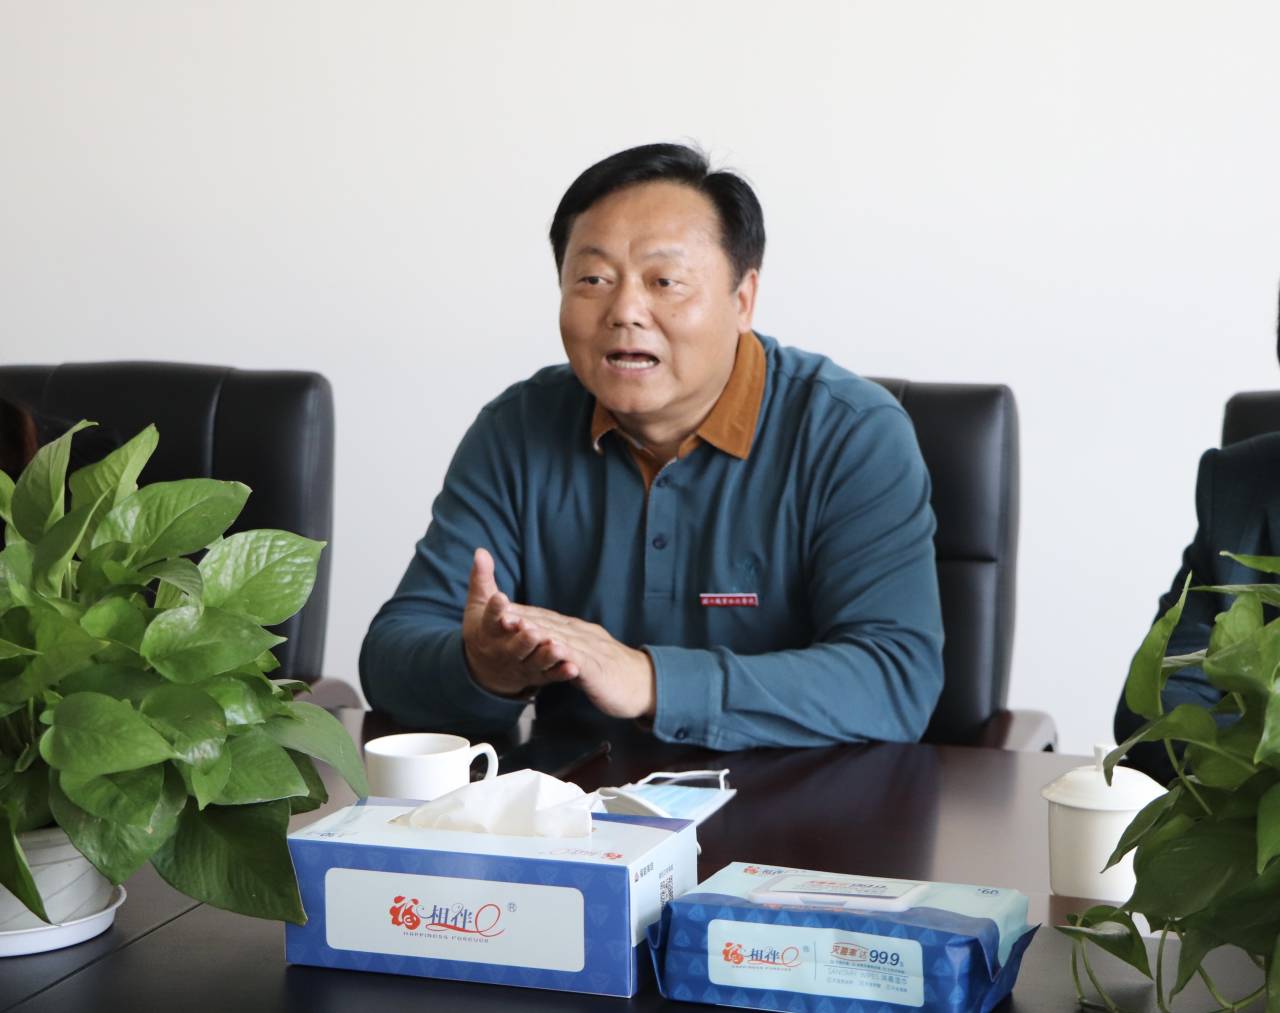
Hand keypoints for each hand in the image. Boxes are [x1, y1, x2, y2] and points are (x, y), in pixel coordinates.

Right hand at [461, 548, 577, 697]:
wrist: (486, 666)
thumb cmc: (486, 627)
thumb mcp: (479, 603)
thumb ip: (482, 578)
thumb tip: (481, 551)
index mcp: (488, 631)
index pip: (490, 619)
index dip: (495, 609)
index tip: (500, 597)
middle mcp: (503, 651)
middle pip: (513, 646)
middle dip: (523, 639)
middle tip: (532, 631)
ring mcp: (520, 665)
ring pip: (533, 662)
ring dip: (545, 656)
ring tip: (557, 648)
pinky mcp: (536, 675)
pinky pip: (549, 676)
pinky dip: (560, 673)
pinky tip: (573, 667)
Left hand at [506, 603, 656, 719]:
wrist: (643, 684)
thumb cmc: (611, 672)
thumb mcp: (580, 655)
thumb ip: (562, 647)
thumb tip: (542, 639)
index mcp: (575, 632)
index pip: (544, 619)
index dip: (521, 611)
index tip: (496, 605)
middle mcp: (580, 635)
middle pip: (547, 623)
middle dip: (522, 615)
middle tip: (497, 608)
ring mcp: (589, 649)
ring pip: (559, 636)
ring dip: (536, 628)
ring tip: (515, 622)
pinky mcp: (597, 668)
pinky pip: (579, 658)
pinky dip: (564, 651)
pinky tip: (552, 647)